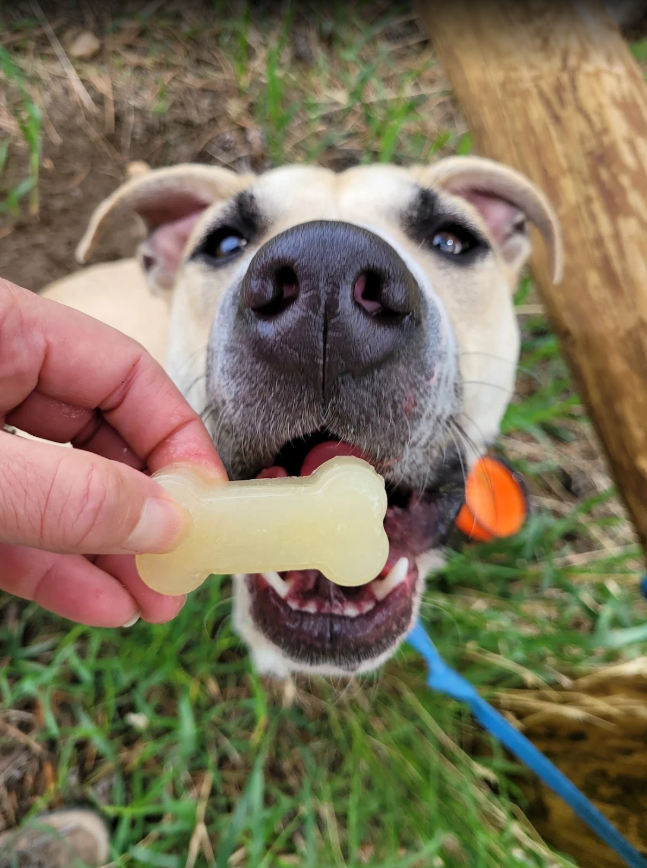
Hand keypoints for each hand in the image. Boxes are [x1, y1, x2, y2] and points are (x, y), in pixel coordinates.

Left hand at [0, 278, 225, 627]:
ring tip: (150, 604)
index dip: (176, 438)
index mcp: (2, 330)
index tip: (206, 507)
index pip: (124, 372)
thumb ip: (65, 492)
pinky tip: (98, 605)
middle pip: (100, 439)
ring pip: (59, 491)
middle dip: (145, 512)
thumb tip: (165, 523)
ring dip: (107, 553)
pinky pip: (12, 527)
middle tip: (183, 572)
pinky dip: (52, 568)